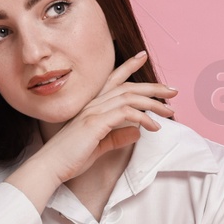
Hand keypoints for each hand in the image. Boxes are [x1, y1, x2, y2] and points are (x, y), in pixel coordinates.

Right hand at [33, 50, 178, 183]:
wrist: (51, 166)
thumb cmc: (71, 157)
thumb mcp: (100, 146)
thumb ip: (118, 137)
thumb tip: (137, 132)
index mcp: (93, 106)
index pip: (113, 80)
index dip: (128, 66)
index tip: (143, 56)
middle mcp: (93, 104)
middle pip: (127, 86)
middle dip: (152, 87)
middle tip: (173, 91)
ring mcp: (93, 111)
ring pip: (129, 97)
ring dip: (153, 103)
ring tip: (169, 111)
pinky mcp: (95, 123)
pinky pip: (126, 113)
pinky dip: (143, 118)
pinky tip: (154, 127)